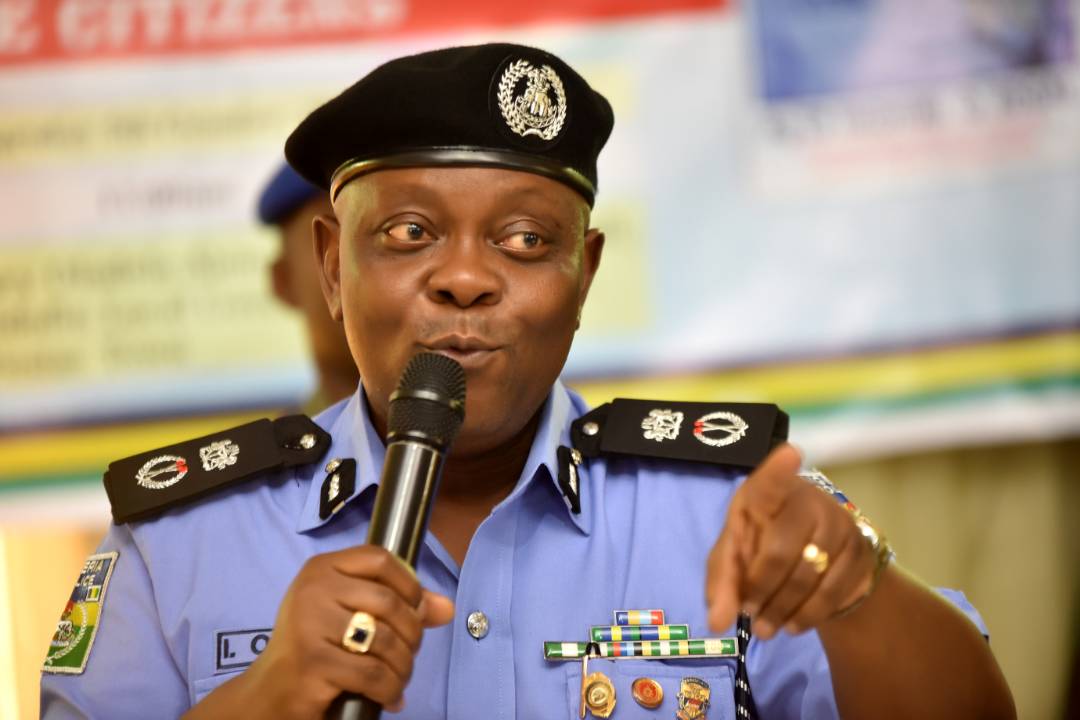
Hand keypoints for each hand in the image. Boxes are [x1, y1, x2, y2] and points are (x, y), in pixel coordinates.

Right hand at [241, 546, 454, 718]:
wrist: (270, 690)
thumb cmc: (316, 646)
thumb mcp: (352, 614)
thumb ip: (399, 605)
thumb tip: (447, 608)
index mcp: (322, 568)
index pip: (380, 559)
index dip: (409, 584)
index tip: (415, 610)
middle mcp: (313, 588)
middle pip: (388, 601)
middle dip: (411, 633)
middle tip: (408, 655)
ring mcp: (310, 624)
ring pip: (385, 639)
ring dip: (403, 666)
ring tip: (399, 679)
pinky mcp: (314, 661)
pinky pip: (373, 673)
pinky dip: (390, 688)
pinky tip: (389, 696)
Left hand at [706, 444, 874, 638]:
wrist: (820, 560)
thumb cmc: (764, 546)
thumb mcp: (735, 559)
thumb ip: (722, 583)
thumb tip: (716, 622)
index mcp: (766, 492)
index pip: (771, 479)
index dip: (779, 469)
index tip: (790, 453)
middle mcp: (806, 499)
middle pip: (780, 550)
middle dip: (760, 589)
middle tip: (749, 613)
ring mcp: (837, 523)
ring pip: (807, 575)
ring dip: (781, 609)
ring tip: (764, 628)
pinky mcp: (858, 550)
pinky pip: (831, 591)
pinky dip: (807, 616)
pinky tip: (791, 626)